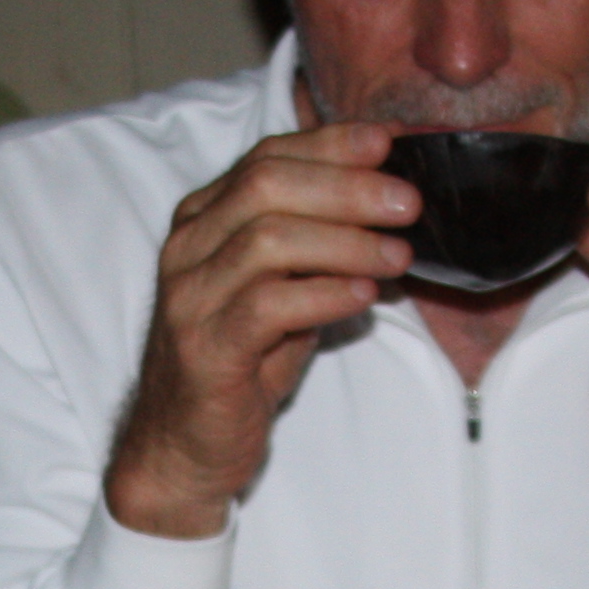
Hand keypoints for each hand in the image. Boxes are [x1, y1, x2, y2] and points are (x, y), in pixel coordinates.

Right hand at [104, 120, 415, 539]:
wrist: (182, 446)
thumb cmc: (239, 365)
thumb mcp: (279, 291)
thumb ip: (316, 248)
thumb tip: (389, 211)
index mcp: (201, 222)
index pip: (266, 159)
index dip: (330, 145)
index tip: (388, 143)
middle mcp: (187, 249)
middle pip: (266, 186)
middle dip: (346, 186)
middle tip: (406, 202)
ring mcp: (190, 298)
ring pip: (269, 239)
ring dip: (346, 241)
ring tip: (398, 254)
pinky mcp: (206, 348)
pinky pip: (269, 304)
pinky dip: (325, 293)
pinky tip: (363, 294)